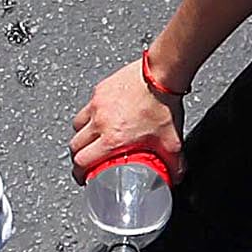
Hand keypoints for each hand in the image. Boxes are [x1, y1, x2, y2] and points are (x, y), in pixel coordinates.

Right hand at [68, 57, 184, 181]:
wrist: (161, 74)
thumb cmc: (164, 104)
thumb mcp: (172, 142)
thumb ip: (173, 163)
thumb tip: (176, 176)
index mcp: (113, 139)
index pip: (83, 161)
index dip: (80, 173)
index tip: (83, 177)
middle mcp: (100, 122)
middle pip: (75, 145)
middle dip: (78, 156)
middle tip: (85, 160)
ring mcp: (97, 105)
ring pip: (77, 126)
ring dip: (81, 135)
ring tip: (90, 138)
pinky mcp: (99, 91)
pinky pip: (87, 107)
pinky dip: (90, 115)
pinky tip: (100, 117)